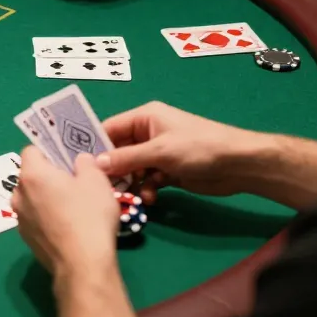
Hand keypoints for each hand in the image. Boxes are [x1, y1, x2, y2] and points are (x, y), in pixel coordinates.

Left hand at [12, 147, 118, 273]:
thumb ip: (85, 163)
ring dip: (47, 197)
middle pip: (30, 175)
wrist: (82, 264)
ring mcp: (20, 218)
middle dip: (48, 175)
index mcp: (31, 174)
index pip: (31, 150)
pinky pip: (35, 218)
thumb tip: (78, 161)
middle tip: (74, 181)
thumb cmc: (89, 216)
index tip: (66, 159)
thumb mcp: (96, 181)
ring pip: (32, 198)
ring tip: (72, 206)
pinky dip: (47, 217)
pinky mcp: (26, 238)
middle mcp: (18, 194)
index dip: (49, 151)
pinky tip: (67, 226)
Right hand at [97, 102, 258, 203]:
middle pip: (118, 151)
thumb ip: (126, 158)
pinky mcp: (167, 171)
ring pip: (131, 168)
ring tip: (130, 196)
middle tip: (99, 187)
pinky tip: (151, 198)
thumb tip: (94, 164)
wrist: (239, 165)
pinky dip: (146, 189)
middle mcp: (147, 133)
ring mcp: (158, 153)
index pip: (109, 128)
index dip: (93, 145)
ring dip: (130, 182)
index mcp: (144, 118)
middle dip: (111, 169)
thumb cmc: (198, 147)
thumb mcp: (159, 151)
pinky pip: (147, 180)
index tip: (77, 164)